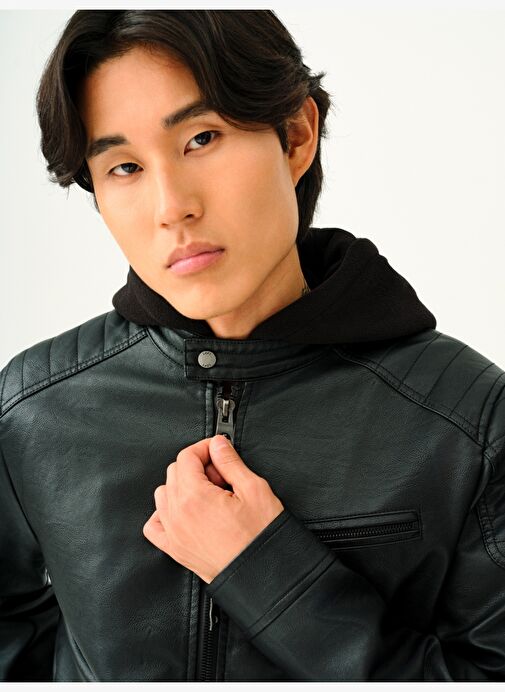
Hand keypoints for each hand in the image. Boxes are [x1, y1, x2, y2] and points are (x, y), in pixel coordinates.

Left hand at [143, 435, 284, 582]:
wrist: (263, 574)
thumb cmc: (261, 538)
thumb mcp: (254, 490)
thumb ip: (230, 462)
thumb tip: (217, 444)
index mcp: (194, 497)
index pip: (186, 457)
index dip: (204, 448)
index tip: (218, 450)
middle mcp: (178, 514)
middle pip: (174, 472)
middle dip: (197, 467)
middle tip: (222, 476)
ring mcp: (173, 533)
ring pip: (163, 494)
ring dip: (182, 486)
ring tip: (210, 494)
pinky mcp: (175, 550)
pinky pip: (154, 524)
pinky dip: (164, 513)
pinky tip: (186, 511)